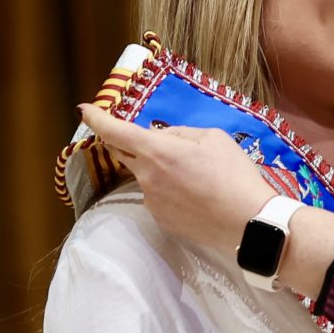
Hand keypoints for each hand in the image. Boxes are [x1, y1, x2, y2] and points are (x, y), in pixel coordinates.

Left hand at [83, 105, 276, 250]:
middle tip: (154, 141)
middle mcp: (146, 177)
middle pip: (123, 153)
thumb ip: (180, 134)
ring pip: (146, 176)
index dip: (96, 118)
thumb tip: (163, 138)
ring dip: (159, 170)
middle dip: (129, 143)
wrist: (249, 223)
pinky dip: (169, 191)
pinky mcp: (161, 220)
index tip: (84, 110)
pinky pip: (158, 197)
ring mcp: (152, 201)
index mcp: (156, 151)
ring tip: (195, 176)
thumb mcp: (213, 138)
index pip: (114, 131)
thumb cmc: (234, 175)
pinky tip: (196, 195)